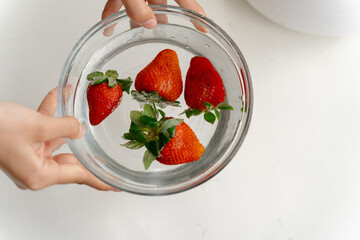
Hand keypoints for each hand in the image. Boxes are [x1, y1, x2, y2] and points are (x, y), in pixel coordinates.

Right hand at [0, 88, 115, 190]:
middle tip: (108, 151)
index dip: (100, 179)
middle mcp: (35, 169)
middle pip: (71, 160)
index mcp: (39, 174)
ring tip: (82, 109)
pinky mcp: (24, 143)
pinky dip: (51, 114)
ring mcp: (29, 156)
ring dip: (67, 123)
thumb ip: (64, 127)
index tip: (116, 185)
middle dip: (87, 148)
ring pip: (58, 141)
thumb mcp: (37, 126)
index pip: (79, 176)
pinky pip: (44, 130)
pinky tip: (60, 96)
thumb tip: (80, 128)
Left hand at [102, 0, 205, 28]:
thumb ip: (137, 7)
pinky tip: (108, 24)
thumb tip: (148, 24)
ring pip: (140, 2)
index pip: (186, 0)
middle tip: (160, 34)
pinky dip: (114, 10)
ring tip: (131, 32)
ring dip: (134, 18)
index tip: (203, 26)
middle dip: (159, 20)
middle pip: (162, 3)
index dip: (196, 14)